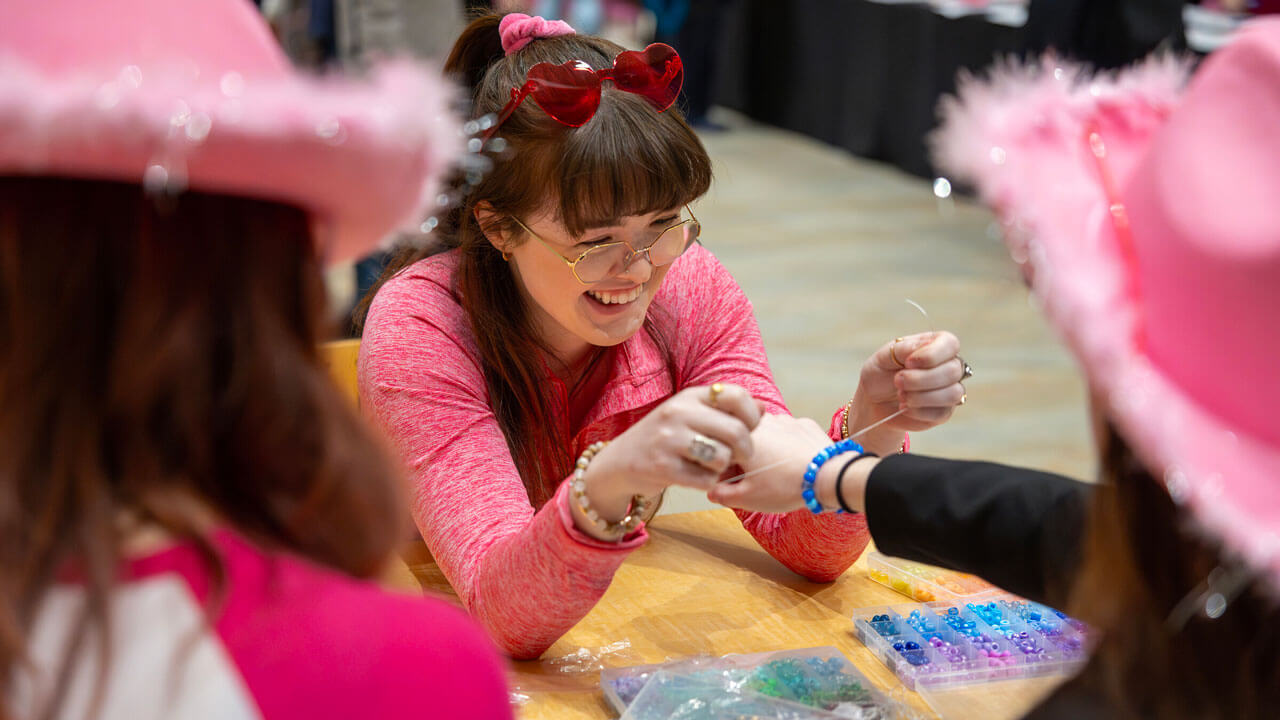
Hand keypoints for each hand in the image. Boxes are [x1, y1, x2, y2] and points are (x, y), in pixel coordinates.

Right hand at [577, 384, 761, 533]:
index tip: (748, 430)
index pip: (736, 395)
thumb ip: (725, 412)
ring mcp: (669, 439)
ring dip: (723, 467)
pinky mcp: (662, 466)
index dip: (751, 416)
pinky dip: (707, 482)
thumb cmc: (665, 439)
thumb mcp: (691, 416)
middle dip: (745, 450)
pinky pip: (705, 479)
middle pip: (736, 431)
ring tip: (710, 466)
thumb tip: (763, 409)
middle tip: (738, 457)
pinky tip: (696, 477)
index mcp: (689, 396)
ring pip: (723, 457)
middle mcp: (678, 412)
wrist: (620, 462)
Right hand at [707, 413, 828, 512]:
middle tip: (754, 480)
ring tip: (776, 472)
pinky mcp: (804, 423)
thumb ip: (724, 494)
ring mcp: (785, 420)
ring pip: (767, 435)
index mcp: (742, 437)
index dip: (723, 469)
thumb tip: (711, 491)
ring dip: (766, 450)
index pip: (722, 449)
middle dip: (744, 458)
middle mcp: (761, 422)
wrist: (829, 476)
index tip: (730, 483)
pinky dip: (787, 445)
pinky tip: (793, 462)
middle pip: (744, 439)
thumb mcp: (748, 498)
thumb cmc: (785, 486)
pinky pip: (789, 434)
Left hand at [845, 331, 965, 453]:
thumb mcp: (885, 356)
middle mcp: (950, 365)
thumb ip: (904, 348)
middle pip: (953, 371)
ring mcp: (951, 389)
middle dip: (921, 379)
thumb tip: (923, 347)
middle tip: (898, 381)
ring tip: (901, 395)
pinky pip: (941, 413)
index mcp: (938, 344)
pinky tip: (904, 407)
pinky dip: (918, 411)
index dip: (931, 355)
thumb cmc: (881, 373)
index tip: (908, 363)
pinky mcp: (945, 411)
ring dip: (921, 396)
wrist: (873, 400)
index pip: (951, 344)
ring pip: (953, 394)